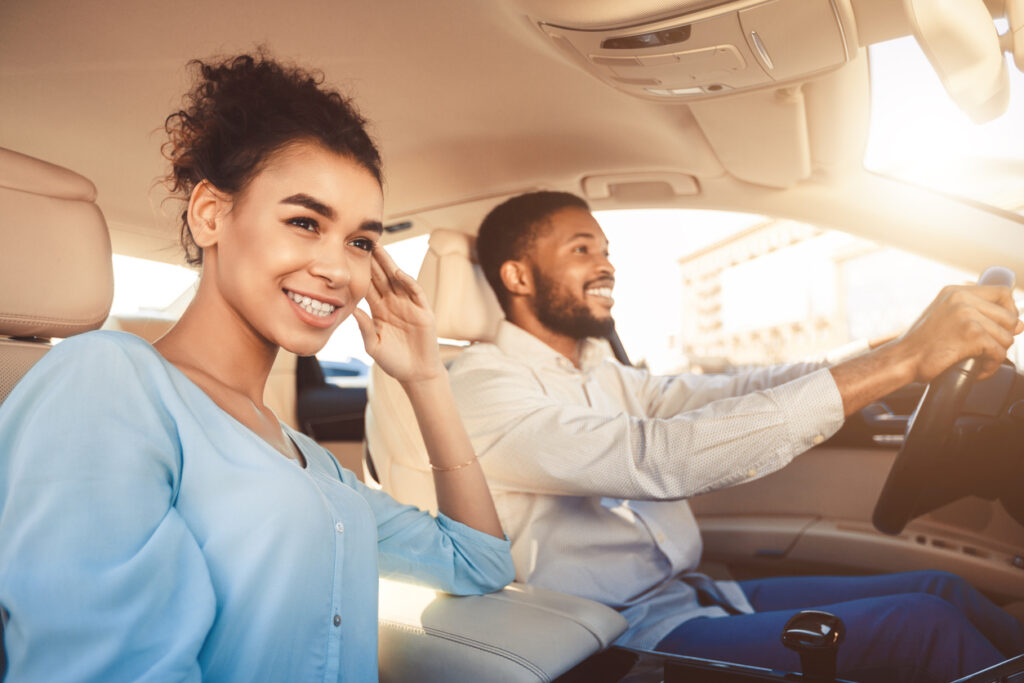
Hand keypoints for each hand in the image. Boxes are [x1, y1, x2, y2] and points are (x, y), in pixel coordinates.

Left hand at [353, 246, 442, 384]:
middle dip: (374, 260)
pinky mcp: (423, 311)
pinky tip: (398, 273)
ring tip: (379, 249)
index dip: (361, 271)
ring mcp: (409, 306)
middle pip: (382, 277)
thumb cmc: (393, 361)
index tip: (349, 256)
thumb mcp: (373, 345)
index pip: (369, 286)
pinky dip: (408, 282)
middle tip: (363, 241)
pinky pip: (416, 292)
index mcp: (379, 310)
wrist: (415, 374)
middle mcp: (393, 304)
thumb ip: (365, 327)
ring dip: (389, 264)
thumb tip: (352, 309)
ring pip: (397, 280)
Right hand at [895, 284, 1022, 382]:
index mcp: (955, 291)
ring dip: (996, 354)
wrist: (901, 359)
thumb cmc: (920, 345)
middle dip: (1004, 337)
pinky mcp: (972, 334)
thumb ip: (975, 314)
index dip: (1009, 311)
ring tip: (978, 361)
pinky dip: (991, 366)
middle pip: (1010, 317)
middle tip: (988, 349)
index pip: (1002, 293)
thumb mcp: (944, 317)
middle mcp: (962, 298)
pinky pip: (999, 352)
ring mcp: (967, 315)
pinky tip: (977, 369)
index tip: (1003, 326)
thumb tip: (1019, 325)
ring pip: (1007, 337)